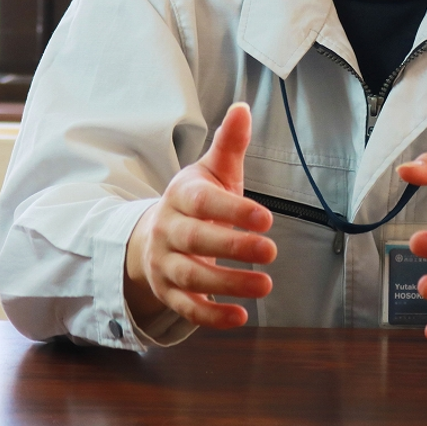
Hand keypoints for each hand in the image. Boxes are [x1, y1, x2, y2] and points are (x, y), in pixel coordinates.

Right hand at [124, 102, 276, 329]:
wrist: (156, 233)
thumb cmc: (198, 200)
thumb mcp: (213, 171)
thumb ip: (229, 144)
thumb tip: (243, 108)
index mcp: (181, 196)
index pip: (204, 202)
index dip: (233, 210)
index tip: (266, 218)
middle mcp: (168, 230)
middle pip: (195, 240)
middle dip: (232, 247)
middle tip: (271, 252)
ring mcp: (165, 263)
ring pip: (191, 277)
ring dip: (228, 284)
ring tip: (265, 284)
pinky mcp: (168, 292)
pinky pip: (186, 308)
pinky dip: (211, 316)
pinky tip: (241, 317)